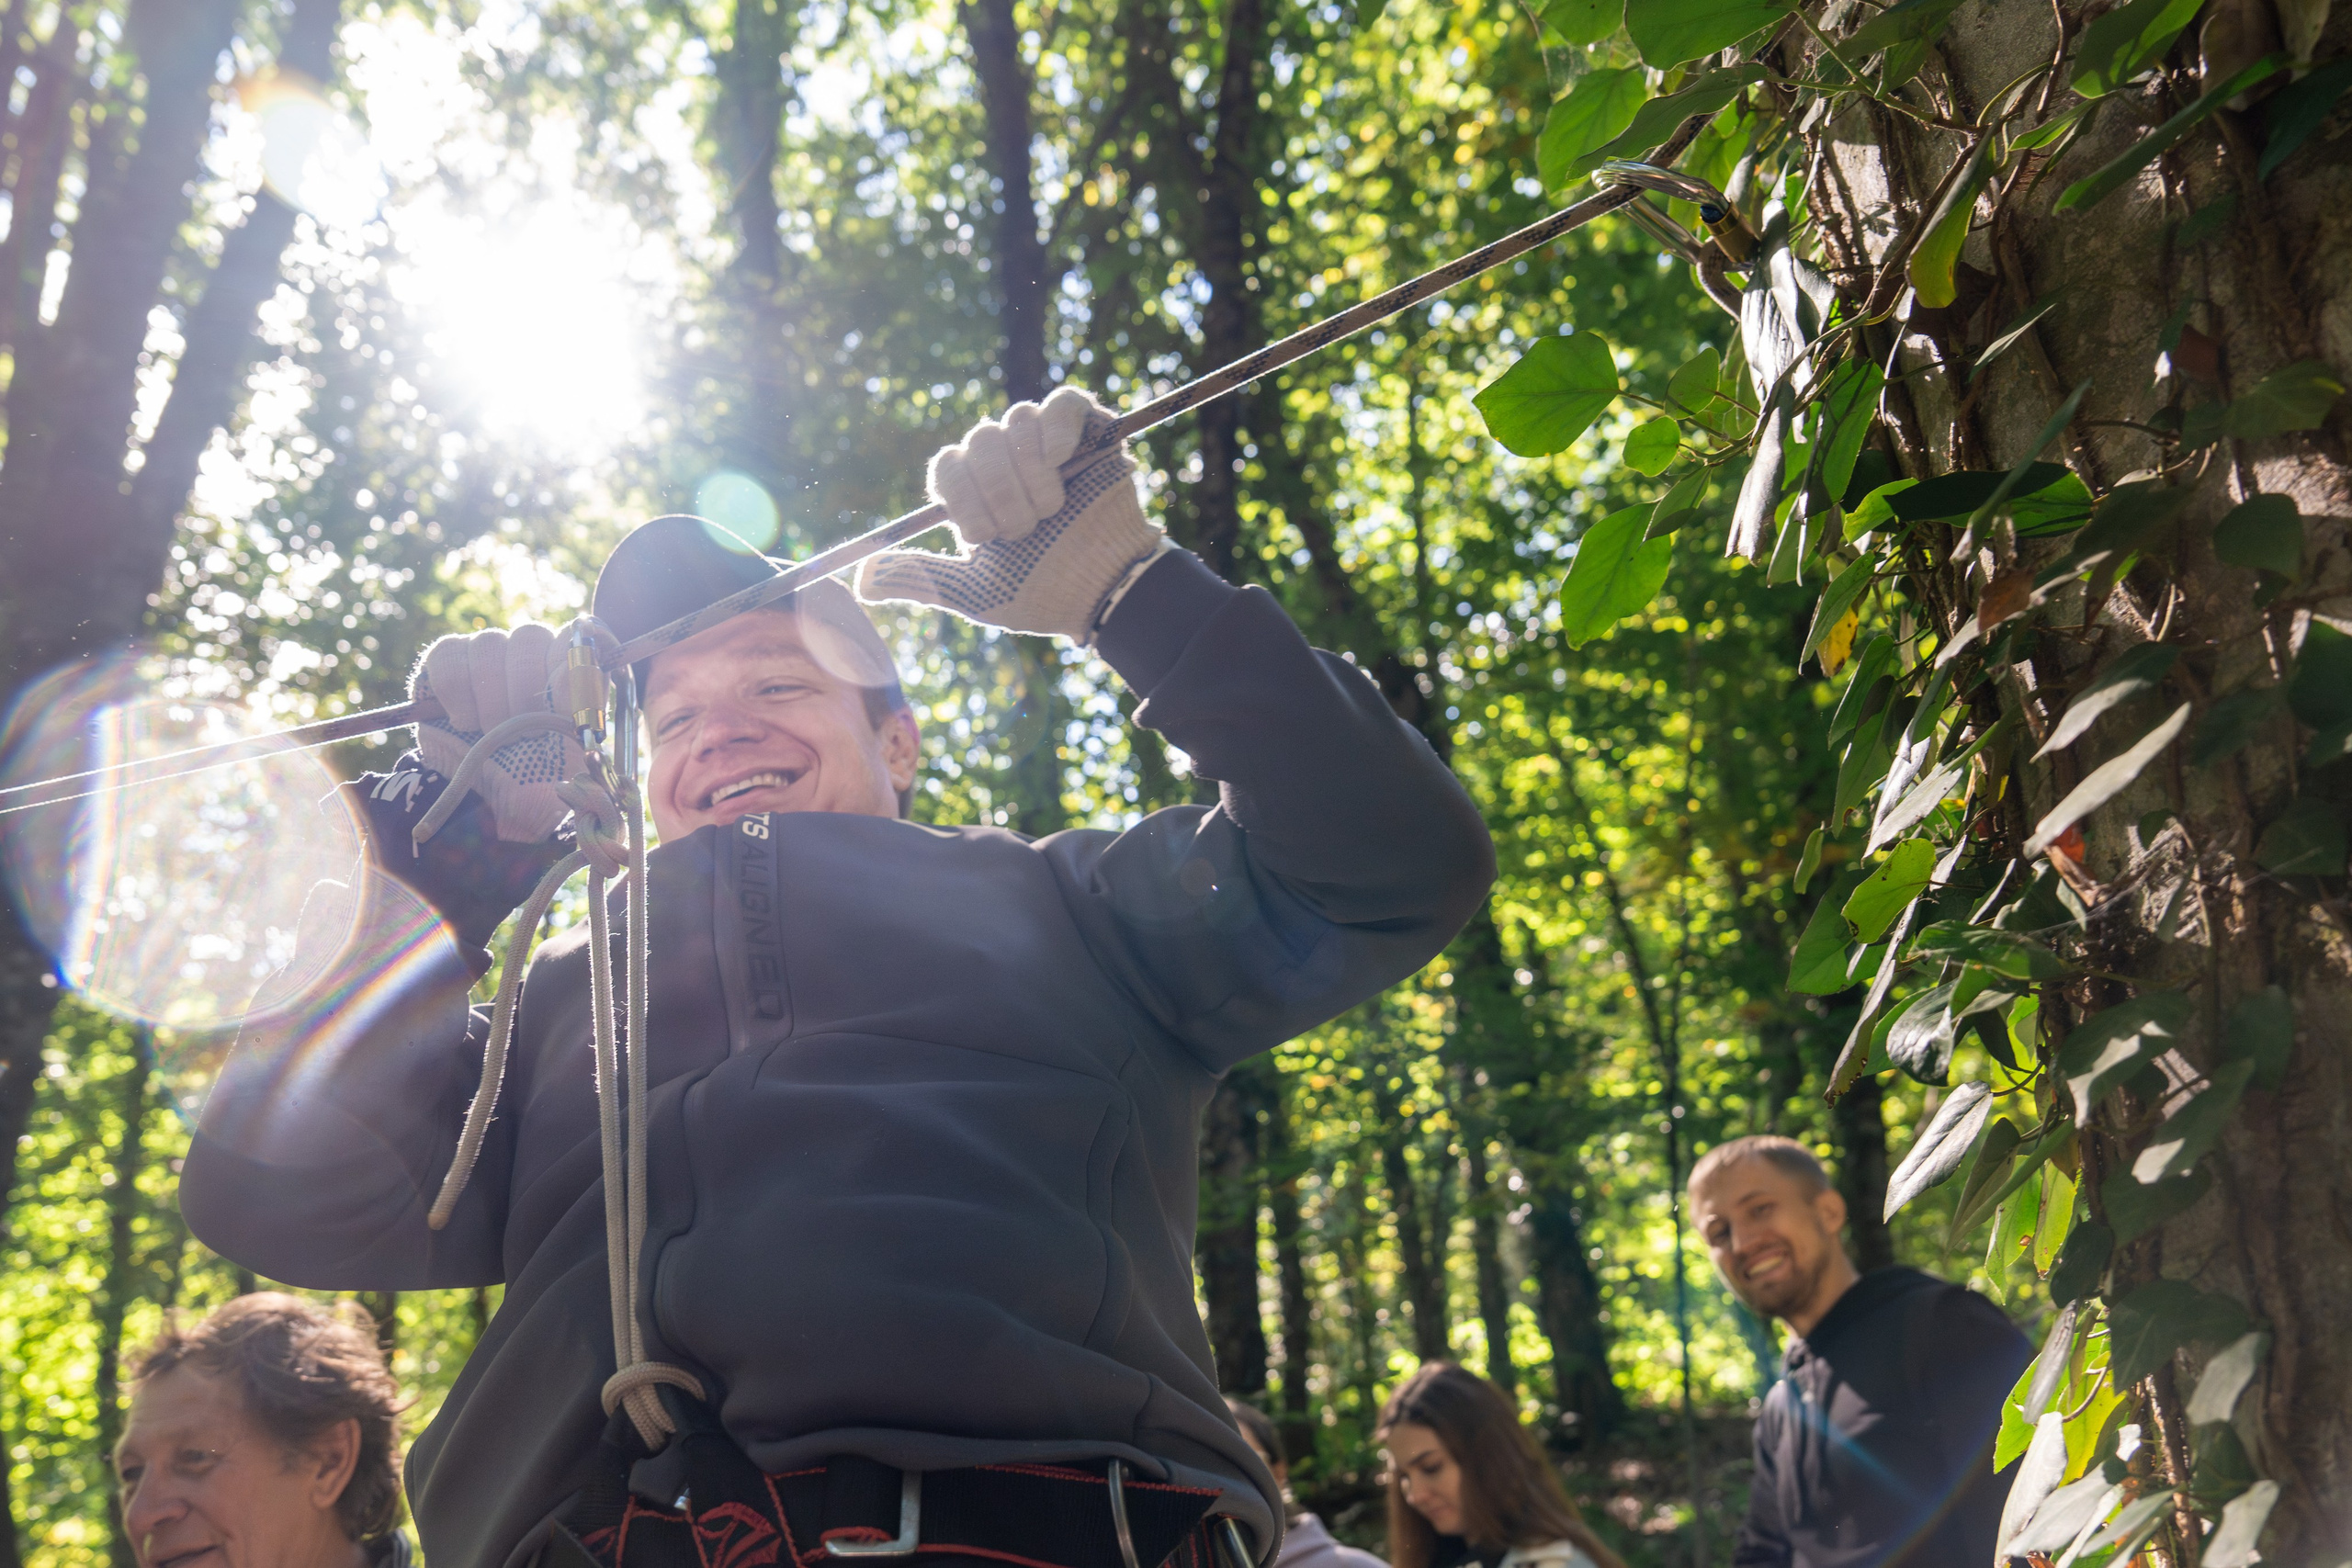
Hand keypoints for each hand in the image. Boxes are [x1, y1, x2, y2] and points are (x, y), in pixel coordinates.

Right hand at [409, 624, 586, 843]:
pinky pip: (448, 654)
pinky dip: (457, 692)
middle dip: (526, 690)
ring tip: (493, 732)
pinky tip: (464, 721)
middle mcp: (533, 652)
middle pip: (529, 636)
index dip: (572, 666)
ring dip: (491, 697)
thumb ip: (586, 725)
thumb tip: (588, 688)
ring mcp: (490, 652)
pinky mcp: (448, 660)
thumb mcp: (570, 763)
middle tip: (527, 734)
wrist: (485, 796)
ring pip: (489, 644)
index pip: (578, 639)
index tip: (566, 708)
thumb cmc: (537, 777)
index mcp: (571, 669)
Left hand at [857, 386, 1167, 642]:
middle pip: (979, 441)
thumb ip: (921, 579)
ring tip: (1053, 510)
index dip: (963, 498)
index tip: (987, 536)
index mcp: (974, 490)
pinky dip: (1057, 429)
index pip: (948, 465)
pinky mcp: (1088, 430)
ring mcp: (1046, 441)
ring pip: (1016, 422)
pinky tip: (1062, 460)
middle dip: (1000, 493)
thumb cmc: (1041, 593)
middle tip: (1026, 530)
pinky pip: (1061, 404)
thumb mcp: (974, 592)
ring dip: (1030, 474)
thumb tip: (861, 579)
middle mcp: (1005, 458)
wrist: (1103, 592)